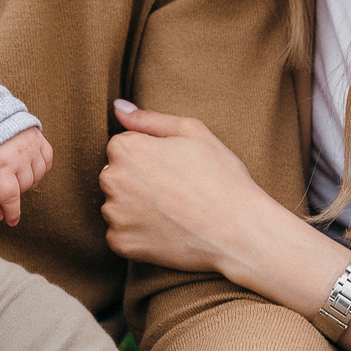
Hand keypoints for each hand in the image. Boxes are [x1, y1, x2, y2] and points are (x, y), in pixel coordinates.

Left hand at [0, 127, 51, 226]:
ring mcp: (32, 149)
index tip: (12, 221)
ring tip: (12, 167)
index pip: (10, 199)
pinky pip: (46, 164)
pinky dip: (38, 167)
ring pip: (37, 178)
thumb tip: (1, 216)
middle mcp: (18, 159)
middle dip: (13, 188)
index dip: (12, 213)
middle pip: (24, 188)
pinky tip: (25, 161)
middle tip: (1, 176)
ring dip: (26, 178)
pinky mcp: (40, 141)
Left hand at [102, 102, 350, 316]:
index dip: (151, 155)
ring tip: (173, 211)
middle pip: (116, 176)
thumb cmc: (221, 178)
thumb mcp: (192, 132)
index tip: (174, 167)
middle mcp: (112, 180)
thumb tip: (118, 108)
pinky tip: (166, 230)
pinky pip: (121, 234)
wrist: (238, 231)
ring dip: (136, 208)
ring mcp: (115, 214)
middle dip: (139, 180)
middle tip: (176, 190)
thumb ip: (148, 118)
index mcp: (125, 148)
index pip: (123, 147)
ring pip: (118, 206)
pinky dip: (138, 234)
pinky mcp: (121, 243)